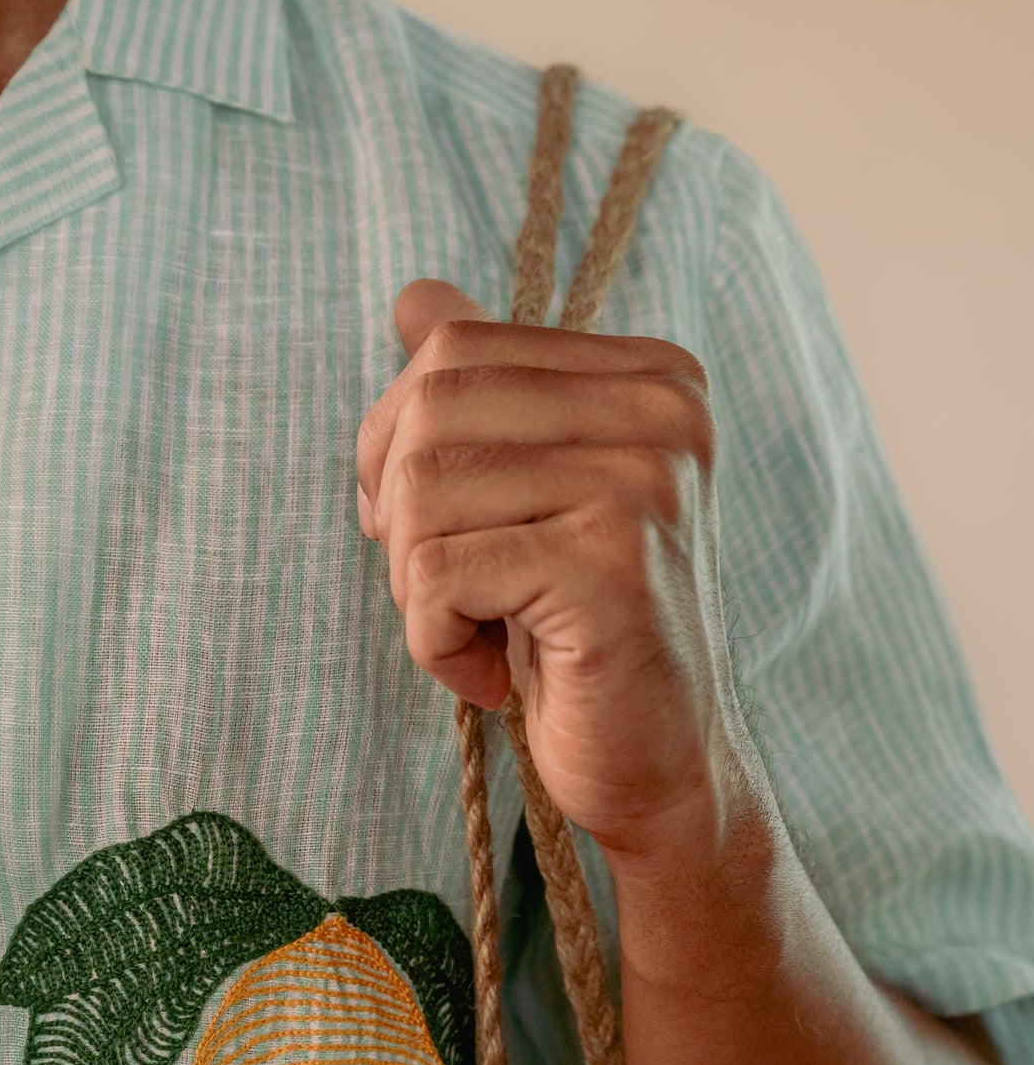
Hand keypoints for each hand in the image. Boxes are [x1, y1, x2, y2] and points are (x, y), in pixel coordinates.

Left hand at [355, 278, 755, 858]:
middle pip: (428, 411)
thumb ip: (485, 394)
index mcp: (651, 377)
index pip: (454, 350)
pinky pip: (437, 575)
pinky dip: (434, 642)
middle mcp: (661, 413)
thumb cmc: (583, 635)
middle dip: (399, 517)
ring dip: (416, 587)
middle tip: (446, 594)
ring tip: (480, 634)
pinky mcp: (609, 566)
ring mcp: (643, 484)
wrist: (668, 768)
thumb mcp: (531, 496)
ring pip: (421, 493)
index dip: (395, 444)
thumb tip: (415, 295)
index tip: (428, 529)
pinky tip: (494, 676)